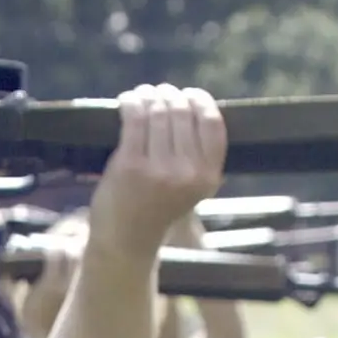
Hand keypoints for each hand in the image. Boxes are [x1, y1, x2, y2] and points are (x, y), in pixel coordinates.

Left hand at [87, 86, 226, 265]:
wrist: (125, 244)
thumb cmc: (156, 213)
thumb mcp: (190, 190)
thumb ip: (197, 157)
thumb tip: (193, 106)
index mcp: (207, 178)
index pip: (212, 123)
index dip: (200, 100)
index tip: (188, 95)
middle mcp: (187, 173)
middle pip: (182, 112)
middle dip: (170, 95)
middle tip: (159, 94)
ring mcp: (159, 169)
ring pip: (158, 111)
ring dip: (149, 95)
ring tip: (143, 94)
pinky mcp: (131, 165)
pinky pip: (134, 118)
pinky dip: (131, 102)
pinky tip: (127, 100)